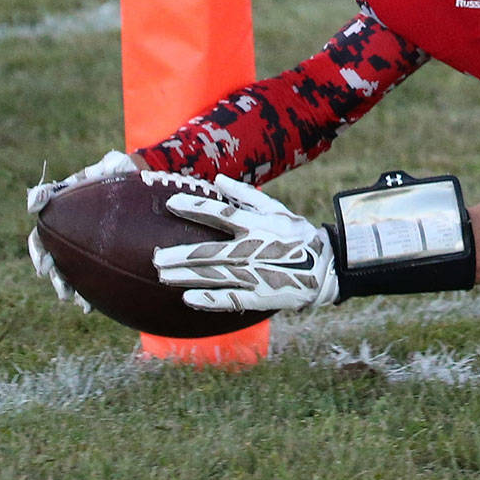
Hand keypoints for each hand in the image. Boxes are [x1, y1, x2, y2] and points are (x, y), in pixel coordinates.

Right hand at [26, 149, 139, 312]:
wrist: (150, 178)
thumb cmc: (126, 171)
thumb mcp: (109, 166)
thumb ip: (77, 179)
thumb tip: (32, 202)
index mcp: (63, 211)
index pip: (42, 235)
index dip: (39, 253)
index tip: (43, 268)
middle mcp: (71, 230)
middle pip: (54, 258)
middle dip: (57, 278)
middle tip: (64, 292)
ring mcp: (88, 243)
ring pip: (72, 270)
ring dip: (71, 287)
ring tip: (78, 301)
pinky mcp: (106, 253)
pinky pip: (94, 275)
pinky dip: (91, 290)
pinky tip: (93, 305)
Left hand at [153, 175, 339, 311]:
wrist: (324, 268)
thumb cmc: (297, 235)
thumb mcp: (277, 210)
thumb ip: (246, 196)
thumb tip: (218, 180)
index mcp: (257, 226)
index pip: (220, 214)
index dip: (195, 207)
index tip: (172, 203)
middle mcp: (251, 249)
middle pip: (208, 252)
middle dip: (179, 254)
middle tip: (155, 256)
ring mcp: (254, 274)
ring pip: (212, 276)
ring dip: (185, 275)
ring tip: (163, 275)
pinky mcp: (258, 296)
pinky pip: (228, 298)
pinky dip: (208, 299)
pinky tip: (188, 298)